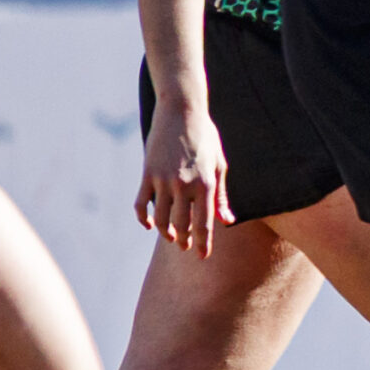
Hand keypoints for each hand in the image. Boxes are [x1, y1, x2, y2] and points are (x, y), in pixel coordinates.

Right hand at [135, 100, 232, 255]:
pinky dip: (144, 218)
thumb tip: (228, 221)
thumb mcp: (219, 164)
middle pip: (181, 225)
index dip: (203, 243)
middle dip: (184, 240)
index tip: (202, 257)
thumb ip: (221, 195)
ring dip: (166, 232)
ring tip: (172, 237)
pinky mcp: (147, 174)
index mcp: (206, 184)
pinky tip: (150, 224)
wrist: (181, 111)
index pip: (204, 223)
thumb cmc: (205, 137)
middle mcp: (184, 185)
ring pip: (161, 219)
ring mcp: (163, 180)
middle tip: (186, 246)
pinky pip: (141, 204)